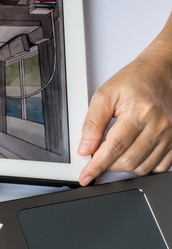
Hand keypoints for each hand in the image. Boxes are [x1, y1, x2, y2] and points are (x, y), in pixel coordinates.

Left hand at [78, 12, 171, 184]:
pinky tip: (132, 156)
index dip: (97, 165)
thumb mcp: (105, 95)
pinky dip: (143, 166)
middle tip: (97, 158)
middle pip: (130, 161)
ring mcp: (170, 134)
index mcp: (139, 112)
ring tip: (113, 156)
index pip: (114, 147)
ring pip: (144, 167)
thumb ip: (92, 122)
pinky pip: (160, 166)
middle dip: (108, 166)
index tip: (86, 176)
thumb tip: (85, 148)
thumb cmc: (135, 80)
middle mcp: (159, 125)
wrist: (162, 72)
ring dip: (124, 167)